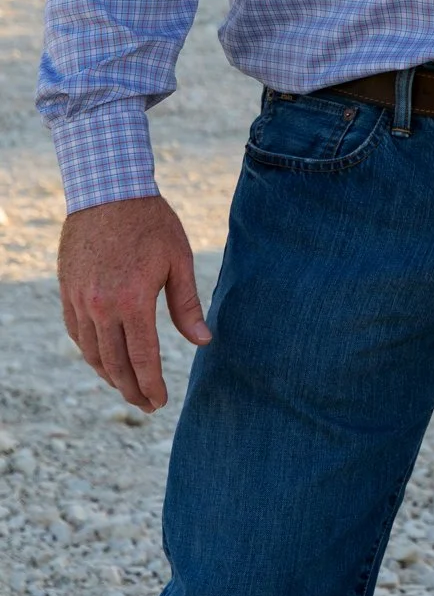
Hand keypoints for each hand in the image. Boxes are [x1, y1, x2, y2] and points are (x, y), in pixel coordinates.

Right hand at [58, 195, 210, 412]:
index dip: (152, 385)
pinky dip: (90, 352)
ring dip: (109, 375)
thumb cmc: (151, 222)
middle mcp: (101, 307)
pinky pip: (76, 333)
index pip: (143, 358)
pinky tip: (103, 358)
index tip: (160, 403)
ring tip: (127, 387)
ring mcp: (80, 300)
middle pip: (115, 364)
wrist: (107, 190)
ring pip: (92, 353)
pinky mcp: (68, 291)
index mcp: (133, 301)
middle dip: (131, 389)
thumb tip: (204, 341)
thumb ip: (187, 305)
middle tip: (146, 405)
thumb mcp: (178, 260)